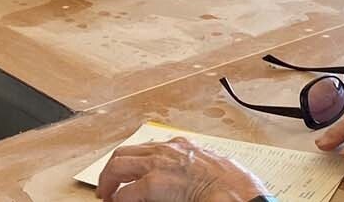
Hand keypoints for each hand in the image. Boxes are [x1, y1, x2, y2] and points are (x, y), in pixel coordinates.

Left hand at [96, 138, 267, 200]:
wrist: (238, 191)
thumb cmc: (232, 185)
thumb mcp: (209, 168)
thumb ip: (191, 168)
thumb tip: (186, 181)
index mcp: (182, 146)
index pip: (148, 148)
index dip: (134, 162)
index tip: (130, 174)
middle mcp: (166, 150)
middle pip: (126, 152)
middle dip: (112, 169)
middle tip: (108, 185)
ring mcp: (159, 164)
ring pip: (119, 164)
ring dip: (108, 180)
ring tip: (106, 194)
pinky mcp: (155, 184)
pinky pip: (127, 192)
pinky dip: (119, 199)